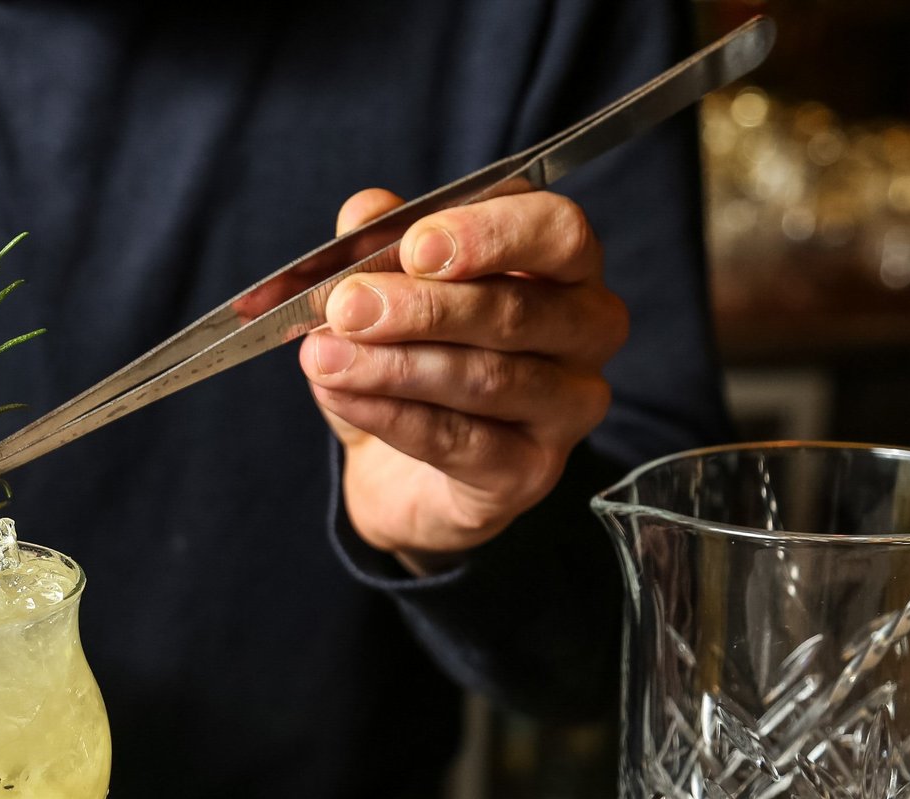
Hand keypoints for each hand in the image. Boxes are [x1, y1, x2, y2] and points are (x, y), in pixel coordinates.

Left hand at [295, 188, 628, 572]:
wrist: (400, 475)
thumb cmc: (413, 365)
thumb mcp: (386, 297)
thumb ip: (379, 248)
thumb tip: (363, 212)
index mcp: (563, 267)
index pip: (557, 232)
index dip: (490, 235)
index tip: (415, 247)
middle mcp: (586, 331)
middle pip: (520, 310)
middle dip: (424, 307)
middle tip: (346, 306)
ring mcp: (568, 406)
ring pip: (487, 379)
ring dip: (394, 365)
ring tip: (323, 357)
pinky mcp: (531, 472)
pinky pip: (462, 441)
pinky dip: (392, 416)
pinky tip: (340, 396)